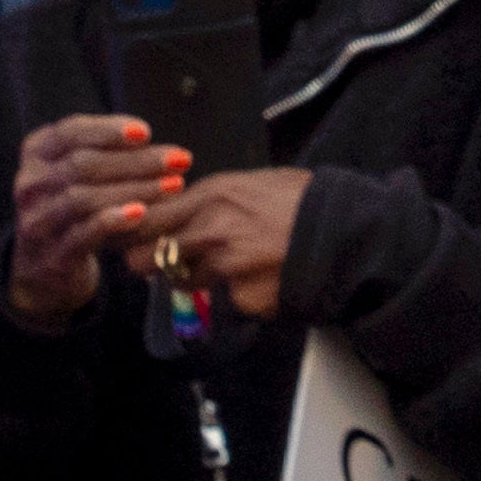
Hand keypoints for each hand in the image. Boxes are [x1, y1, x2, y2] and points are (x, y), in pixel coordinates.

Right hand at [7, 112, 184, 331]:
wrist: (45, 264)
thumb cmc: (75, 204)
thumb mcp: (82, 172)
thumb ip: (107, 151)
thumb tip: (148, 139)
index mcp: (36, 153)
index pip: (69, 133)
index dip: (108, 130)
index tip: (146, 132)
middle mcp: (29, 184)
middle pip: (82, 165)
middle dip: (136, 161)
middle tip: (180, 160)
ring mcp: (37, 221)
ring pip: (83, 199)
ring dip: (135, 189)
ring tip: (173, 185)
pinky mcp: (52, 255)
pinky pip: (82, 235)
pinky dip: (112, 221)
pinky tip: (141, 213)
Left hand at [139, 165, 311, 321]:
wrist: (344, 234)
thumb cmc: (305, 201)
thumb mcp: (256, 183)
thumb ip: (214, 197)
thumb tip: (185, 206)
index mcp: (211, 196)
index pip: (146, 218)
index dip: (135, 231)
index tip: (135, 237)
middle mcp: (209, 231)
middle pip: (145, 258)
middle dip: (149, 262)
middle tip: (161, 261)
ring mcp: (222, 267)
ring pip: (180, 281)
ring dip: (191, 277)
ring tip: (225, 265)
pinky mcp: (239, 297)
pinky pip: (222, 297)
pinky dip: (233, 292)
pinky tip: (257, 278)